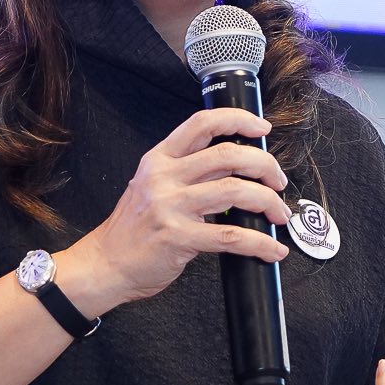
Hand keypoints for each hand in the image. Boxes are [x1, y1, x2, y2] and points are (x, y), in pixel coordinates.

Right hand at [60, 107, 292, 311]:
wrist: (105, 264)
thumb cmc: (132, 229)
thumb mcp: (151, 187)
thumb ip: (187, 173)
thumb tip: (235, 168)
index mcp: (159, 159)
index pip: (202, 124)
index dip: (238, 120)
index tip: (261, 129)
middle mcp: (164, 177)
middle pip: (228, 155)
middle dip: (264, 166)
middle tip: (278, 180)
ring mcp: (171, 207)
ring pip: (235, 191)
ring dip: (268, 202)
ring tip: (279, 213)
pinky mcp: (179, 238)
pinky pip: (231, 237)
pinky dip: (259, 243)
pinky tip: (271, 249)